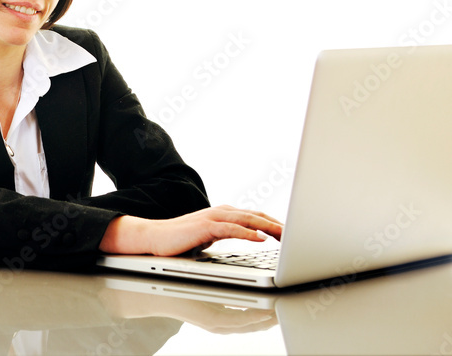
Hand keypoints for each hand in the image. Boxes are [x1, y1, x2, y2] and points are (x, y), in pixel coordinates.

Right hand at [100, 205, 283, 255]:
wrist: (154, 237)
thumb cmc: (180, 239)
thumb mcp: (210, 236)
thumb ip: (228, 234)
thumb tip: (248, 238)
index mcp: (223, 214)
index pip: (255, 217)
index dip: (275, 223)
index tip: (292, 232)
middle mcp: (220, 212)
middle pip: (256, 215)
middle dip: (278, 224)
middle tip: (298, 233)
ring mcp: (212, 218)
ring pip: (247, 220)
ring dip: (269, 227)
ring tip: (286, 235)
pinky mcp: (204, 227)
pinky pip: (231, 229)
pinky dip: (247, 233)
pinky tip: (260, 239)